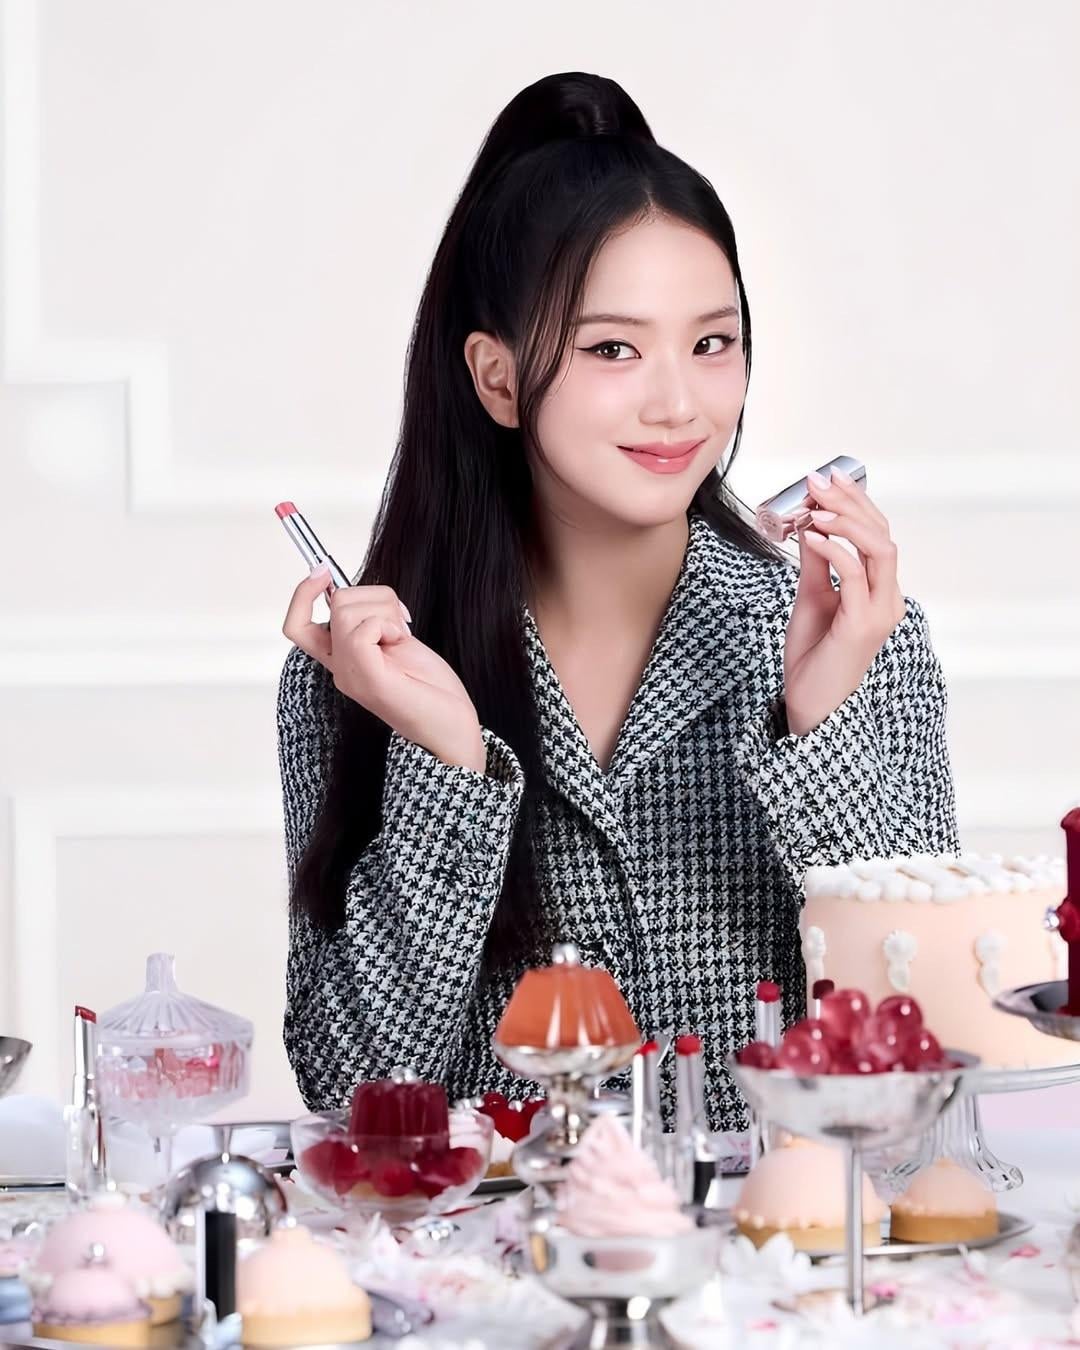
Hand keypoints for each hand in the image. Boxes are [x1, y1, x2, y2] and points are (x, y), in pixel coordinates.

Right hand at [282, 565, 485, 771]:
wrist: (452, 729)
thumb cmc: (432, 689)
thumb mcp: (399, 641)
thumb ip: (375, 619)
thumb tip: (356, 588)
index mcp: (344, 661)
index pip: (296, 625)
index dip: (302, 593)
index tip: (321, 570)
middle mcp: (340, 669)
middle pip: (336, 602)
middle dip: (376, 596)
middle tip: (401, 624)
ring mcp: (350, 675)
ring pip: (347, 609)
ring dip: (386, 611)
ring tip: (403, 638)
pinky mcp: (368, 679)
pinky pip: (362, 629)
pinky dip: (388, 625)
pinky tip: (403, 644)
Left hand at [783, 465, 906, 736]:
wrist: (809, 705)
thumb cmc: (812, 658)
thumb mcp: (811, 599)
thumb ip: (816, 564)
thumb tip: (809, 524)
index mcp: (881, 591)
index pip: (878, 533)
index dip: (855, 501)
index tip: (826, 478)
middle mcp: (889, 598)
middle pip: (883, 533)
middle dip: (850, 501)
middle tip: (818, 481)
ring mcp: (880, 612)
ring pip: (880, 549)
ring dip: (846, 521)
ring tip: (814, 506)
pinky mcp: (863, 625)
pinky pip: (854, 576)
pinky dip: (833, 550)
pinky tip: (808, 536)